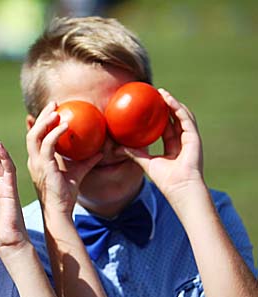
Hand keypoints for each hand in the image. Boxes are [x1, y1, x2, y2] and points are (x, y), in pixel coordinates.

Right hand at [26, 102, 102, 216]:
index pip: (35, 137)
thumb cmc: (66, 195)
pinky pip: (48, 144)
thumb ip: (87, 161)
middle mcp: (34, 160)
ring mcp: (36, 163)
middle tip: (54, 103)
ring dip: (44, 121)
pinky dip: (55, 133)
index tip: (51, 110)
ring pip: (34, 135)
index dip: (40, 122)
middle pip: (32, 132)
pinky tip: (66, 125)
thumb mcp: (77, 173)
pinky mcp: (44, 166)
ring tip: (56, 110)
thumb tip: (102, 150)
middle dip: (41, 115)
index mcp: (38, 161)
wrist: (60, 212)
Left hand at [118, 89, 204, 207]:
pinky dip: (177, 108)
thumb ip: (134, 153)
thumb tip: (117, 147)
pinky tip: (169, 100)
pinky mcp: (194, 137)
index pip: (167, 128)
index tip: (150, 107)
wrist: (179, 187)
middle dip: (166, 105)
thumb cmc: (165, 180)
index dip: (160, 117)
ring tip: (162, 93)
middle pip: (175, 119)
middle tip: (155, 94)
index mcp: (174, 147)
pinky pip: (186, 118)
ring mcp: (190, 139)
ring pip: (182, 115)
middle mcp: (183, 141)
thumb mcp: (146, 163)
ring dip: (173, 103)